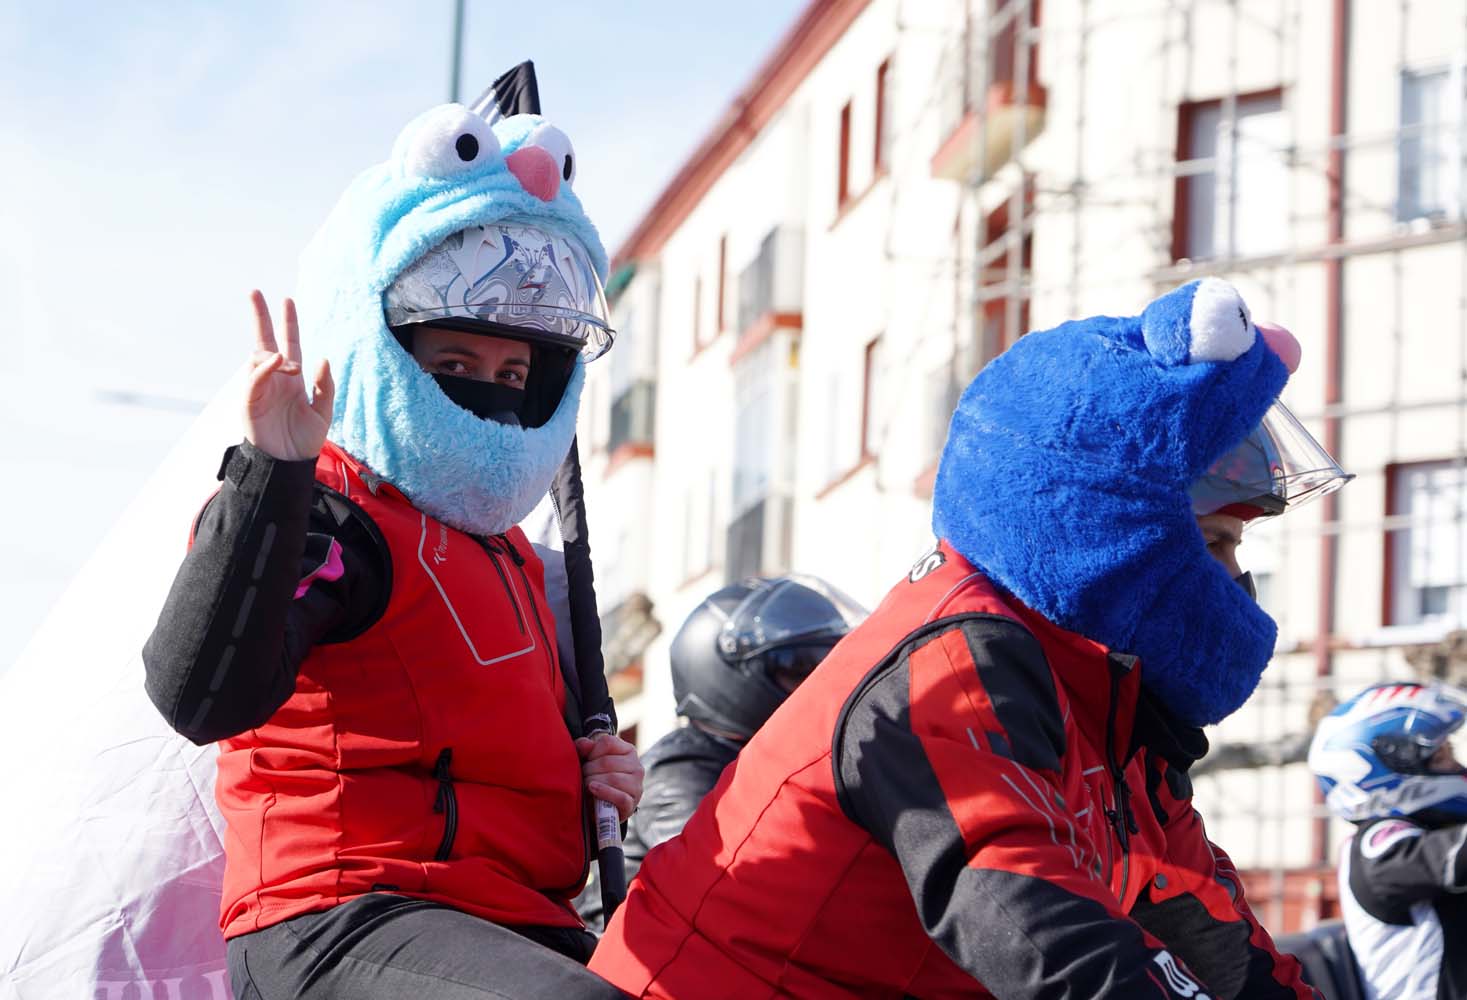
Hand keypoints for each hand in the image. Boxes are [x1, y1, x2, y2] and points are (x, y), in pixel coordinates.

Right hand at [243, 290, 333, 461]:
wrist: (289, 464)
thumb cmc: (305, 440)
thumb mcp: (323, 411)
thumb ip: (324, 386)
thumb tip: (323, 359)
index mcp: (291, 378)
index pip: (288, 343)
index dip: (287, 323)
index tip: (287, 300)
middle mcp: (273, 378)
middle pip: (263, 341)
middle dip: (259, 317)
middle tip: (254, 292)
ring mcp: (259, 388)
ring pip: (259, 358)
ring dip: (273, 353)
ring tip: (288, 362)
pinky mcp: (249, 402)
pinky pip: (254, 379)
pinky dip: (264, 367)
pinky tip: (276, 361)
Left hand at [576, 732, 643, 823]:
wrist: (601, 809)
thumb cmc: (596, 779)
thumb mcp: (590, 761)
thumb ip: (585, 748)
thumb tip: (584, 744)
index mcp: (628, 751)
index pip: (608, 742)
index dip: (592, 751)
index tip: (586, 759)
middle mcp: (636, 766)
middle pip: (607, 762)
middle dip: (589, 769)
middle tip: (582, 776)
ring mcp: (636, 786)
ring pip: (613, 778)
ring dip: (593, 781)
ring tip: (586, 785)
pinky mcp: (632, 804)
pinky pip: (619, 797)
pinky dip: (604, 793)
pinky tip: (593, 790)